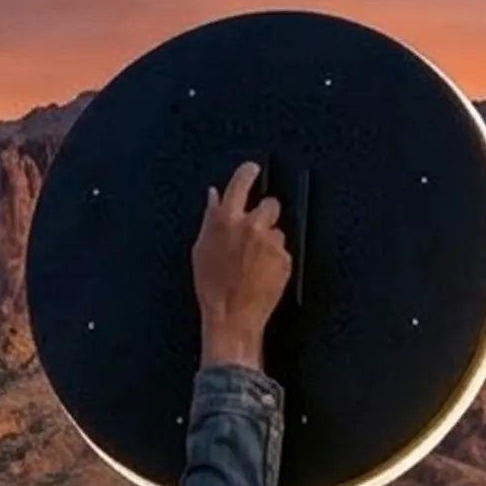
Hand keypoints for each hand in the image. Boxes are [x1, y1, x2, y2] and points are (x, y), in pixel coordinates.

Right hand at [193, 162, 291, 369]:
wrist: (232, 316)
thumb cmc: (212, 288)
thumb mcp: (201, 248)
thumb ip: (210, 217)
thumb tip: (213, 196)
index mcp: (225, 219)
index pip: (241, 182)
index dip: (248, 172)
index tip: (253, 168)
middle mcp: (250, 226)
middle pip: (270, 204)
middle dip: (265, 215)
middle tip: (256, 234)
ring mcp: (270, 242)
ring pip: (278, 231)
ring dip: (270, 242)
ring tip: (256, 263)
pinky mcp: (284, 259)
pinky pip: (283, 252)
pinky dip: (276, 261)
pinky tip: (262, 274)